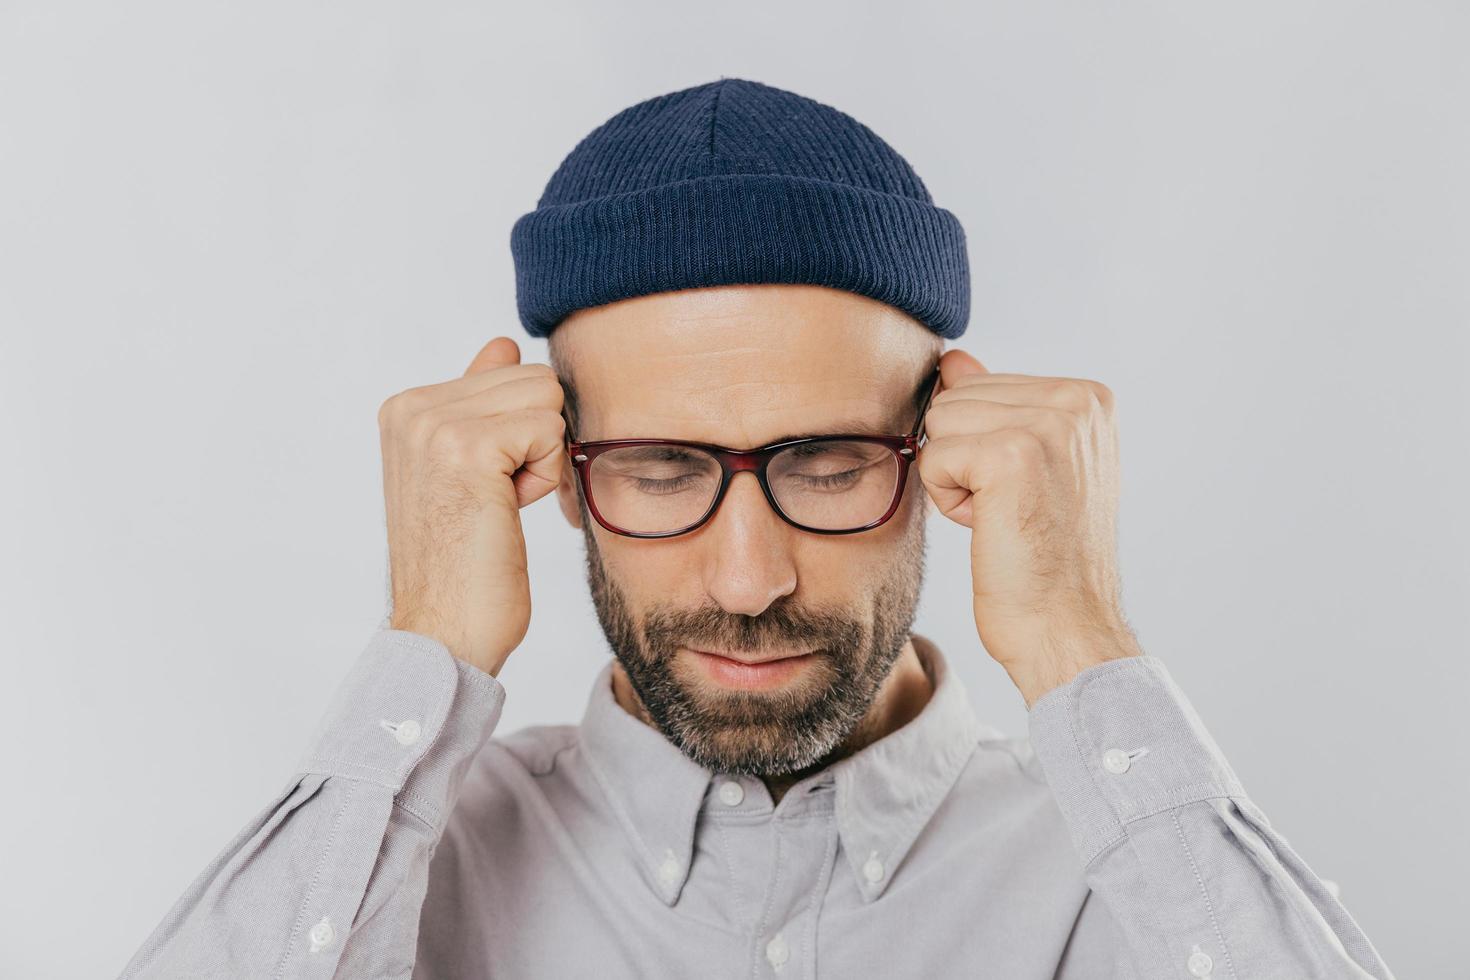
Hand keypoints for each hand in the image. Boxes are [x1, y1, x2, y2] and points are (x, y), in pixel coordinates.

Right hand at [377, 337, 565, 676]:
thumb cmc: (463, 563)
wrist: (444, 630)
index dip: (521, 436)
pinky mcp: (468, 447)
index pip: (513, 374)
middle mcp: (411, 407)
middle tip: (497, 499)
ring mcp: (434, 424)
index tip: (486, 488)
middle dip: (537, 442)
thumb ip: (481, 403)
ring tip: (499, 504)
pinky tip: (507, 512)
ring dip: (542, 459)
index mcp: (407, 407)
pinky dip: (545, 476)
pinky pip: (551, 430)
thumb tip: (503, 344)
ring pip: (547, 399)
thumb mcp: (467, 469)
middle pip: (535, 379)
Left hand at [916, 349, 1142, 707]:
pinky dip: (948, 500)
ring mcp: (1048, 424)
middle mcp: (1077, 400)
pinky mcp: (1011, 455)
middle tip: (1012, 509)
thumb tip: (953, 360)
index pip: (980, 385)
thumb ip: (995, 406)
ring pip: (939, 424)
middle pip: (955, 399)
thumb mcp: (1027, 463)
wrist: (1066, 626)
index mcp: (1088, 396)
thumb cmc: (1044, 555)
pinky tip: (991, 526)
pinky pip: (932, 458)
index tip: (1025, 491)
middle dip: (965, 458)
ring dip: (955, 479)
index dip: (983, 445)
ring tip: (1004, 516)